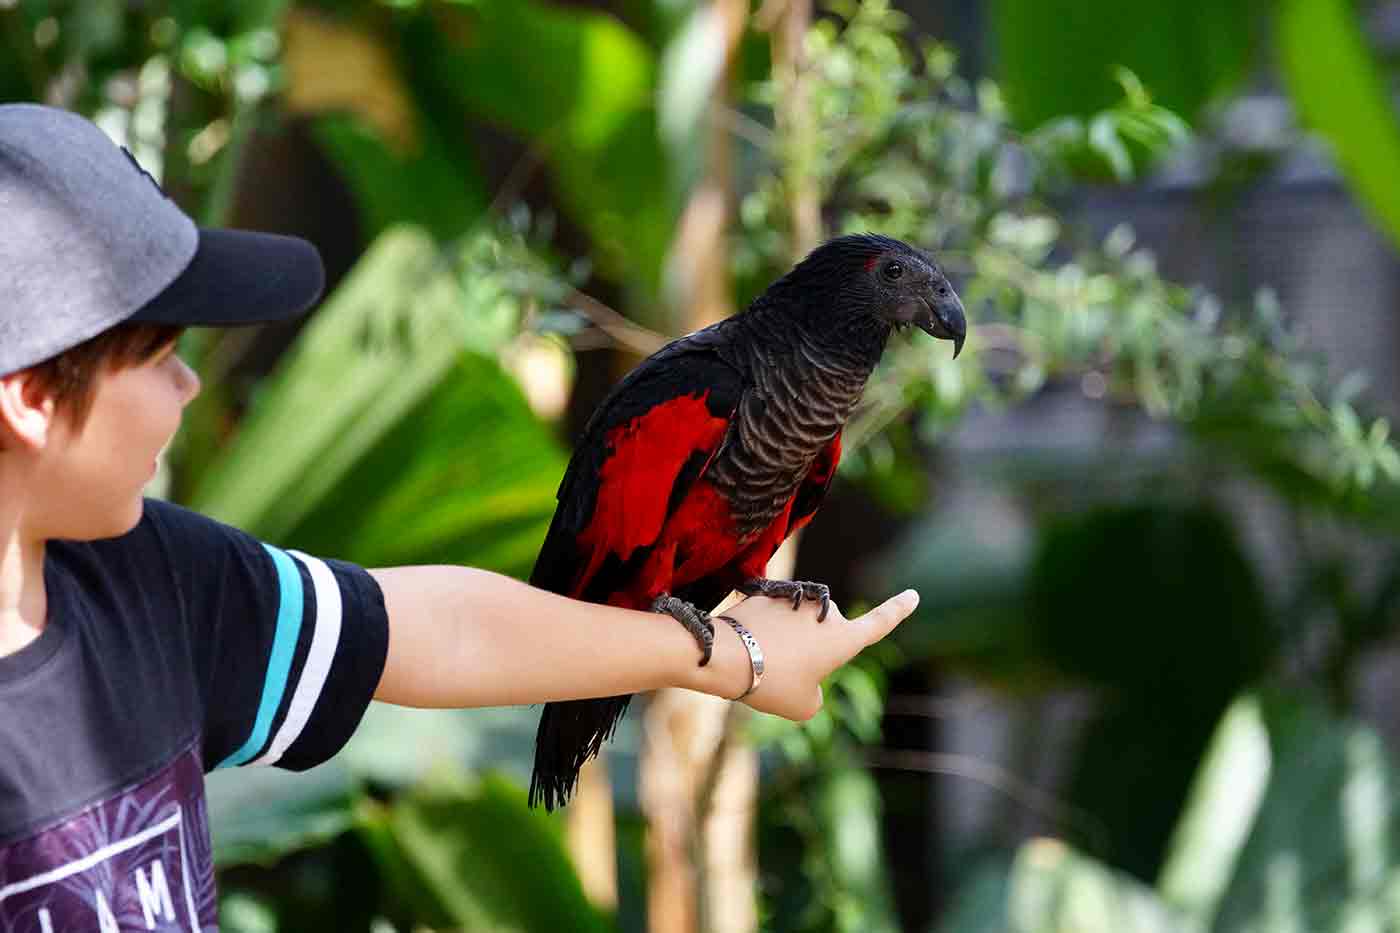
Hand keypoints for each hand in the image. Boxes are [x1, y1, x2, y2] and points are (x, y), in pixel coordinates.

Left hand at [689, 589, 919, 719]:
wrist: (728, 656)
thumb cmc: (772, 684)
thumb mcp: (801, 707)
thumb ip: (814, 695)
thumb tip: (805, 679)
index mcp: (843, 639)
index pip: (880, 623)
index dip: (898, 610)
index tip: (913, 594)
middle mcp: (826, 615)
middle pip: (825, 632)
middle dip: (810, 649)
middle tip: (784, 671)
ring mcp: (798, 600)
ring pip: (797, 623)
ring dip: (786, 638)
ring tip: (762, 659)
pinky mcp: (770, 593)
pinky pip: (773, 614)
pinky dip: (764, 628)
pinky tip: (746, 643)